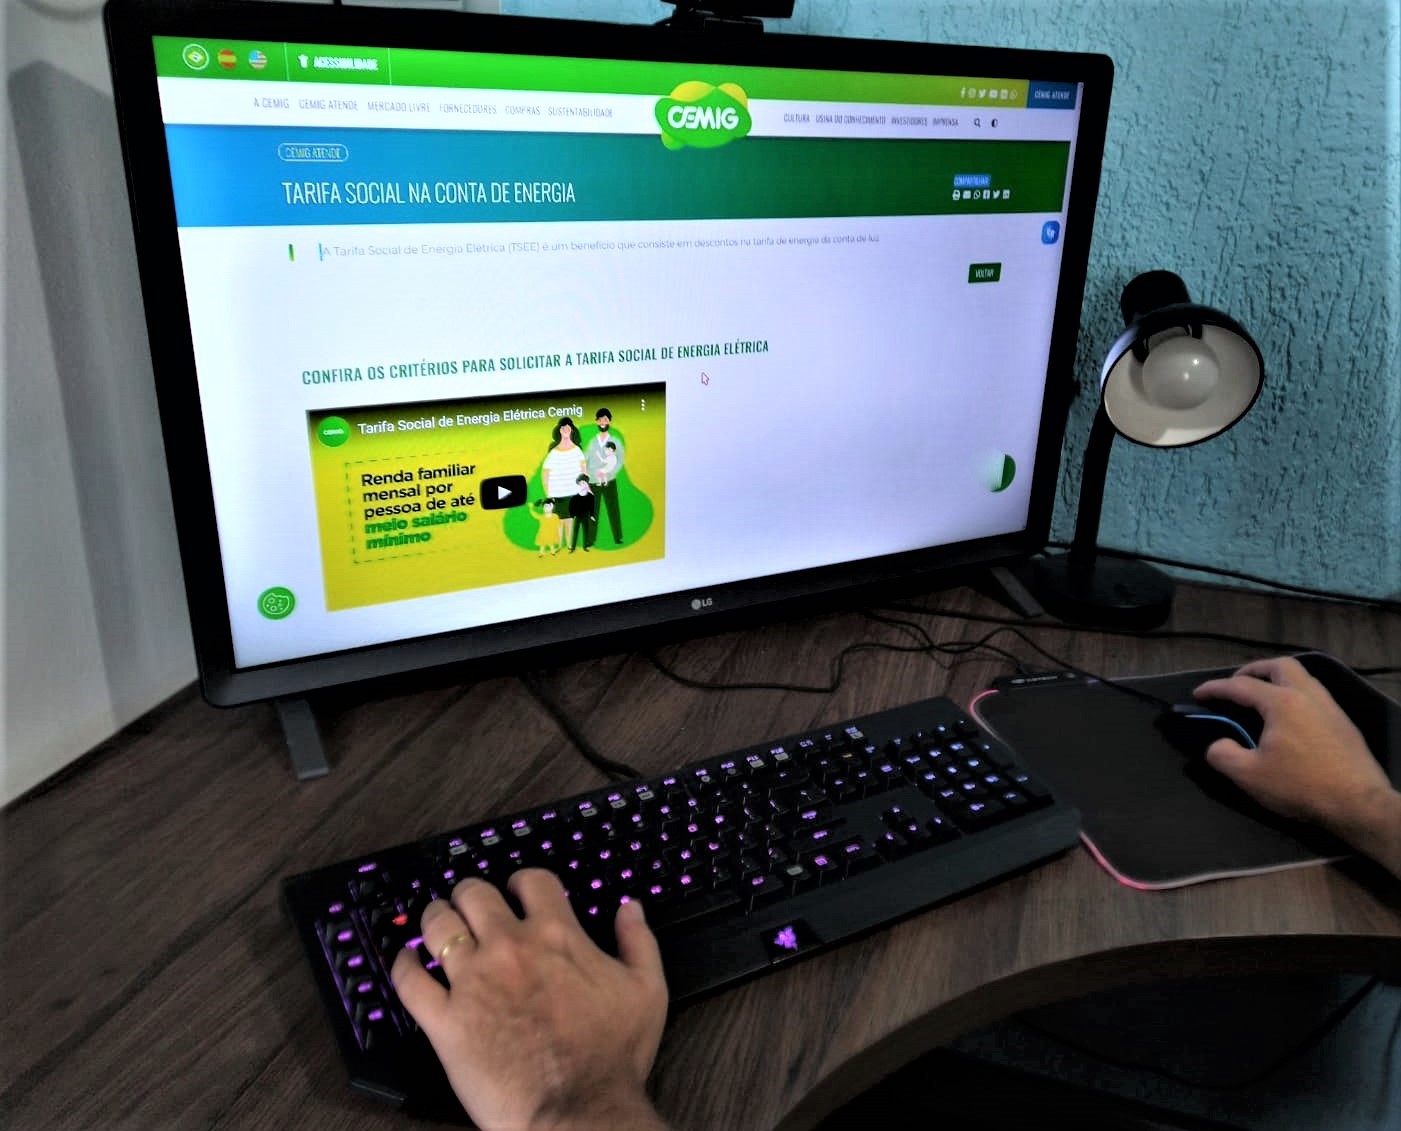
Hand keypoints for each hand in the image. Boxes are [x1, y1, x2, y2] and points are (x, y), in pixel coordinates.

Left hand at [392, 872, 669, 1130]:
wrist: (579, 1111)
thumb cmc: (613, 1057)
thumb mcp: (647, 990)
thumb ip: (639, 941)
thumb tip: (630, 907)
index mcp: (556, 935)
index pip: (531, 881)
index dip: (522, 880)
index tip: (518, 891)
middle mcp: (509, 947)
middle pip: (475, 894)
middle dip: (471, 893)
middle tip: (470, 904)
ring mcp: (472, 981)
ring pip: (437, 925)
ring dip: (435, 917)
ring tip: (435, 922)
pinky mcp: (445, 1021)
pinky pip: (409, 981)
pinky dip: (403, 965)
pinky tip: (407, 961)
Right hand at [1193, 657, 1399, 867]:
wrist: (1359, 804)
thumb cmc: (1301, 786)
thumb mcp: (1249, 776)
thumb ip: (1223, 755)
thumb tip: (1217, 745)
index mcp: (1282, 703)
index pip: (1241, 686)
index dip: (1215, 688)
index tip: (1198, 694)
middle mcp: (1308, 696)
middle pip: (1280, 666)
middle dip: (1254, 670)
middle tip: (1237, 684)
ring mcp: (1331, 708)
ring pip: (1303, 678)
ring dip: (1278, 680)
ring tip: (1263, 698)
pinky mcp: (1344, 724)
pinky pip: (1316, 696)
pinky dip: (1296, 696)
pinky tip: (1290, 720)